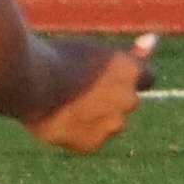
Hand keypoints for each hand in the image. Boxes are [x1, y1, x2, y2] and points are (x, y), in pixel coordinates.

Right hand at [27, 31, 155, 152]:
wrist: (31, 83)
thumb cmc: (59, 58)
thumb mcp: (94, 49)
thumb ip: (126, 55)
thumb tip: (152, 40)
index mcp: (131, 71)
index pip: (148, 76)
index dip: (131, 76)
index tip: (116, 74)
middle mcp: (128, 100)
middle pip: (126, 100)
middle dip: (111, 97)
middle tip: (81, 85)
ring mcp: (112, 125)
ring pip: (108, 122)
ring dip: (96, 115)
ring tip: (64, 100)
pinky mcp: (92, 143)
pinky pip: (89, 137)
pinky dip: (78, 131)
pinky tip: (58, 117)